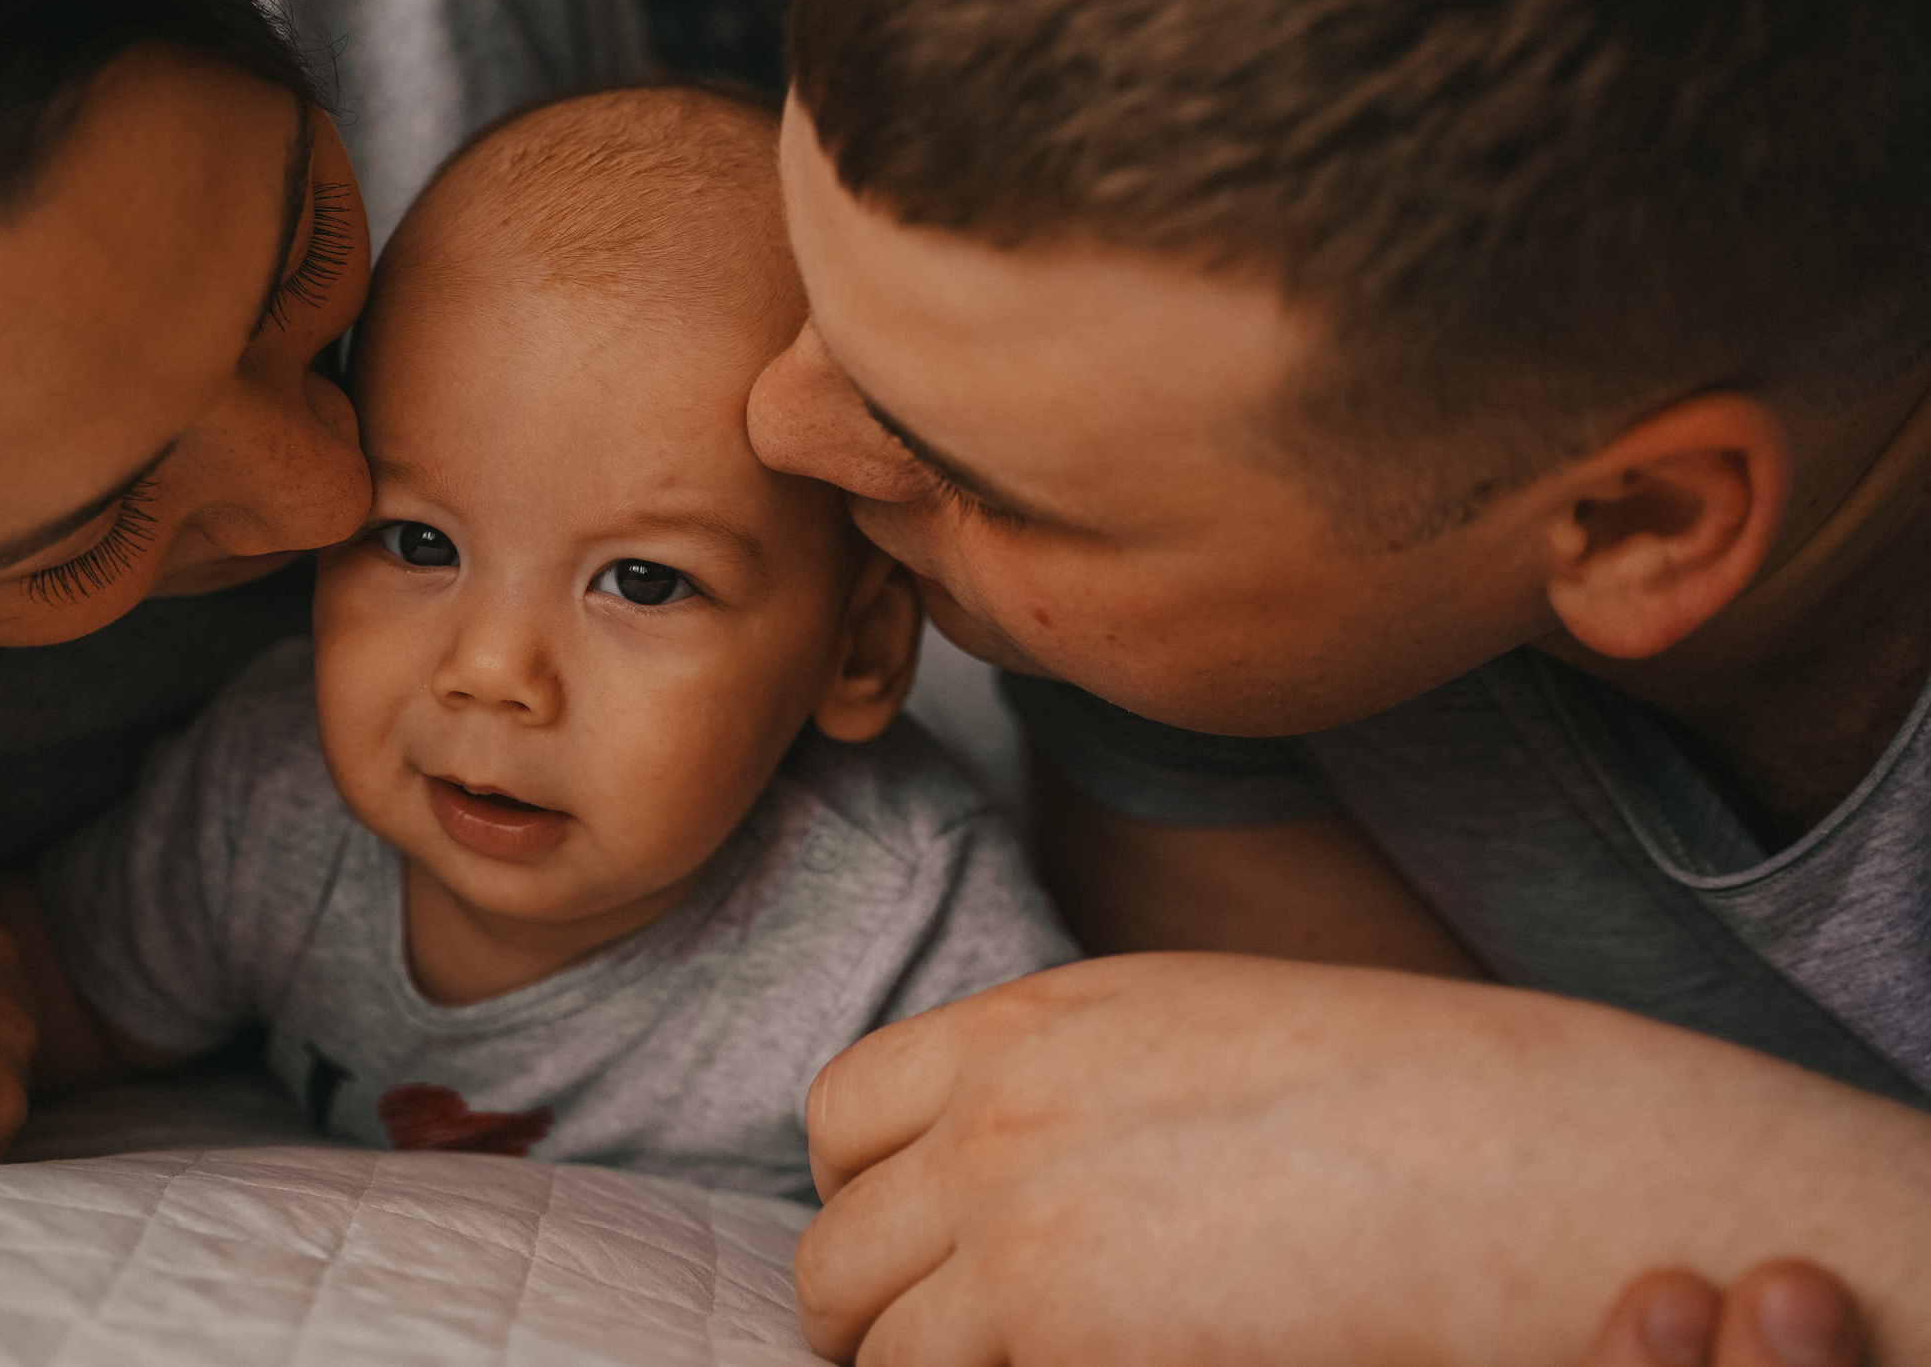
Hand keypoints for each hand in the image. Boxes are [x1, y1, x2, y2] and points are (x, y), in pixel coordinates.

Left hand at [795, 954, 1928, 1365]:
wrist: (1522, 1157)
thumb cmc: (1410, 1102)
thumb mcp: (1206, 1030)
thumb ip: (1078, 1087)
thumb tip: (1013, 1173)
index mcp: (1028, 1025)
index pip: (842, 1113)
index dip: (862, 1199)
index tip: (903, 1257)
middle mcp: (994, 1119)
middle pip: (836, 1251)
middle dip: (869, 1320)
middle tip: (932, 1363)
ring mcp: (1017, 1235)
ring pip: (877, 1349)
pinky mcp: (1059, 1337)